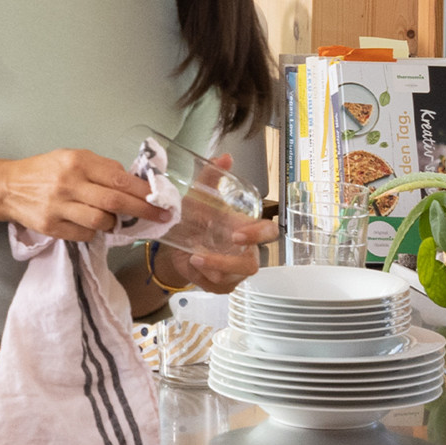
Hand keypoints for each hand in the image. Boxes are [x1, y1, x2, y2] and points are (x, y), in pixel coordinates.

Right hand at [0, 148, 170, 241]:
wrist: (8, 187)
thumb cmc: (45, 171)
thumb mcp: (72, 158)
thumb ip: (101, 168)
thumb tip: (134, 184)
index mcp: (77, 162)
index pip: (118, 178)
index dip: (143, 191)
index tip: (161, 199)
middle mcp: (68, 183)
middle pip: (114, 202)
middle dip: (142, 210)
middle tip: (160, 216)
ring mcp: (58, 207)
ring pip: (101, 221)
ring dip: (113, 223)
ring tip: (112, 219)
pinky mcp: (51, 227)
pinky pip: (84, 234)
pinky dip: (93, 231)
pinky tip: (88, 224)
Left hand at [152, 157, 276, 292]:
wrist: (176, 243)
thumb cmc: (196, 219)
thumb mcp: (199, 196)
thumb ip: (211, 177)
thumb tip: (224, 157)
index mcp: (247, 229)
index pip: (269, 232)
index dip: (259, 235)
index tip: (238, 235)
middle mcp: (245, 252)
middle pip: (252, 265)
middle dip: (229, 263)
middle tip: (203, 254)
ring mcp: (235, 271)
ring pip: (232, 279)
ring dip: (209, 270)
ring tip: (191, 258)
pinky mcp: (222, 285)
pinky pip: (216, 287)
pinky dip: (200, 278)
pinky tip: (190, 266)